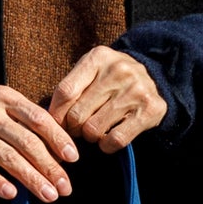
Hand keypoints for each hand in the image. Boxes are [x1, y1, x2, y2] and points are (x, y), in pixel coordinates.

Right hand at [0, 84, 78, 202]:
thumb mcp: (3, 102)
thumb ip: (27, 120)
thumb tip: (59, 150)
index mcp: (6, 98)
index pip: (38, 118)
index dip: (57, 138)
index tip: (72, 158)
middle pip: (25, 141)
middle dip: (48, 166)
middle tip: (64, 186)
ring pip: (6, 157)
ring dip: (30, 178)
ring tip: (48, 195)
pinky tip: (12, 194)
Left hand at [48, 46, 166, 150]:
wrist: (154, 79)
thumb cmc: (111, 79)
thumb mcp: (91, 72)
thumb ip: (70, 89)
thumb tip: (48, 120)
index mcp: (99, 57)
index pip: (65, 92)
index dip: (56, 114)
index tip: (56, 122)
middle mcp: (119, 71)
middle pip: (77, 115)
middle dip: (73, 128)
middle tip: (78, 128)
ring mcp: (136, 91)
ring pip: (93, 130)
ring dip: (90, 137)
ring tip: (95, 130)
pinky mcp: (149, 111)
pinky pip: (114, 140)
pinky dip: (106, 146)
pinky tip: (107, 139)